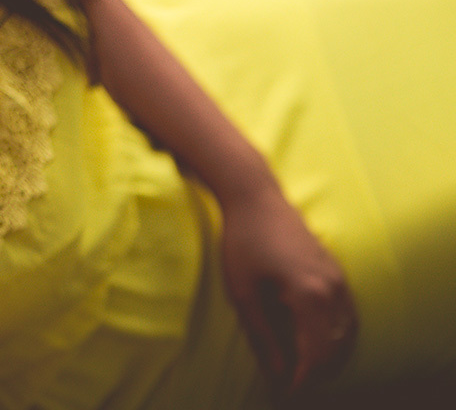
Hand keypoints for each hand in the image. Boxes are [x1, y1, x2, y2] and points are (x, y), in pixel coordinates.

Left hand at [217, 186, 358, 394]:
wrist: (256, 198)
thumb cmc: (243, 241)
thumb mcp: (243, 292)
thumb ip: (262, 334)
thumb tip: (277, 370)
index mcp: (310, 296)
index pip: (316, 353)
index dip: (303, 378)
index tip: (287, 392)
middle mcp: (333, 289)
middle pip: (335, 346)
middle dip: (316, 371)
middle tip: (291, 383)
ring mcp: (339, 278)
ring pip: (346, 331)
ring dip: (328, 354)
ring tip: (302, 367)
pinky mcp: (336, 270)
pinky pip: (346, 313)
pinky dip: (335, 334)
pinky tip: (315, 340)